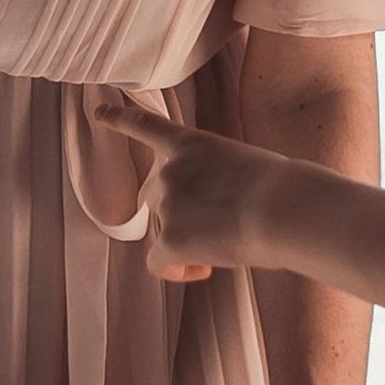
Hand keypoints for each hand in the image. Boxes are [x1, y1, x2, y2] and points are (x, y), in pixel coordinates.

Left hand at [96, 90, 274, 281]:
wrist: (286, 208)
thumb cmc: (284, 189)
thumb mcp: (248, 164)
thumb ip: (218, 178)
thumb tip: (218, 213)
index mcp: (192, 143)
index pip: (147, 126)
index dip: (121, 119)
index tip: (99, 114)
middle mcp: (170, 171)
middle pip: (152, 197)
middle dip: (175, 214)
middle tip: (214, 228)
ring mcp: (167, 204)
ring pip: (161, 232)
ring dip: (185, 242)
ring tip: (223, 248)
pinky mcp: (170, 239)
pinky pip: (159, 263)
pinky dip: (178, 270)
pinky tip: (203, 270)